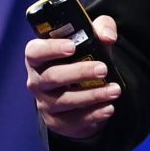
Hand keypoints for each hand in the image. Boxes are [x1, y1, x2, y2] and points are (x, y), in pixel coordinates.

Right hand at [25, 13, 121, 140]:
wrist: (82, 89)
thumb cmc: (82, 57)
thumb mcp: (91, 38)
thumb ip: (101, 28)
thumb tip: (108, 37)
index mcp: (38, 57)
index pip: (35, 51)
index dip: (50, 48)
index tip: (72, 46)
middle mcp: (36, 81)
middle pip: (51, 77)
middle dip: (79, 72)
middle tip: (103, 69)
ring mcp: (45, 103)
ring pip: (64, 101)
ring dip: (92, 96)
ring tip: (115, 90)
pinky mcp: (56, 122)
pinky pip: (73, 121)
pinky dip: (93, 115)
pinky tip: (109, 108)